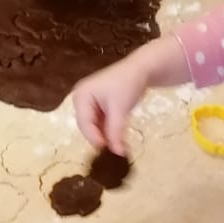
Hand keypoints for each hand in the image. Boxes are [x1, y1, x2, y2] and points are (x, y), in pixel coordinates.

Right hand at [72, 36, 189, 154]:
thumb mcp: (120, 109)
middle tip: (112, 152)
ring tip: (117, 148)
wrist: (142, 69)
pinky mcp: (99, 104)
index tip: (107, 152)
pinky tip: (118, 139)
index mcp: (81, 96)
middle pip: (87, 125)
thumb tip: (117, 153)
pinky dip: (109, 130)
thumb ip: (115, 132)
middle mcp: (81, 99)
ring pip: (94, 125)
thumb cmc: (127, 84)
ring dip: (105, 136)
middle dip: (100, 138)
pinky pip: (101, 121)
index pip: (84, 123)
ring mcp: (90, 101)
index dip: (95, 138)